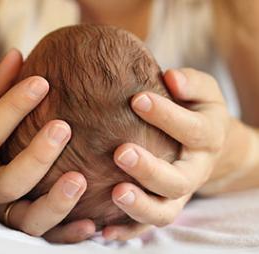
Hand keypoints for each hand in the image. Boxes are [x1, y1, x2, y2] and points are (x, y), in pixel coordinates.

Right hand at [0, 49, 94, 242]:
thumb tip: (17, 54)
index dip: (14, 105)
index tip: (43, 81)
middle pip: (10, 179)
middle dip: (37, 155)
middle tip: (63, 127)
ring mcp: (2, 213)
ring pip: (28, 219)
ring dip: (56, 203)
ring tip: (81, 180)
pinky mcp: (18, 228)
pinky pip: (43, 238)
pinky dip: (67, 235)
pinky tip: (91, 225)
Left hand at [103, 68, 229, 240]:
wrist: (202, 143)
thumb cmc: (195, 110)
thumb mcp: (202, 92)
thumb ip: (190, 83)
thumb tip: (171, 77)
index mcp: (206, 139)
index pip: (192, 130)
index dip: (166, 117)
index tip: (137, 100)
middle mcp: (194, 171)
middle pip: (177, 181)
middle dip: (149, 169)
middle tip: (121, 153)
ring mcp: (177, 194)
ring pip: (164, 211)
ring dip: (139, 206)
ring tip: (115, 193)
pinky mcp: (161, 206)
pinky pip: (145, 226)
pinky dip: (126, 230)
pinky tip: (103, 229)